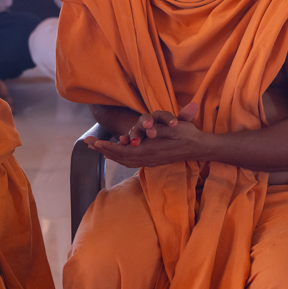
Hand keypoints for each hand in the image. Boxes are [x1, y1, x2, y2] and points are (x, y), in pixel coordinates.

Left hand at [84, 103, 205, 166]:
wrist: (200, 147)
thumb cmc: (189, 134)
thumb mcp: (177, 127)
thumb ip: (162, 128)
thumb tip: (150, 128)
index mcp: (151, 150)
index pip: (124, 151)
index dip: (108, 148)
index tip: (95, 142)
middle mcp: (148, 158)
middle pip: (119, 157)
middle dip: (103, 149)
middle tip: (88, 142)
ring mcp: (149, 161)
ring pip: (123, 160)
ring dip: (108, 153)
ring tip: (95, 146)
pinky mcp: (151, 161)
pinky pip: (129, 161)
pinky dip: (117, 156)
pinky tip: (111, 153)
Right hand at [119, 102, 198, 144]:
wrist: (154, 130)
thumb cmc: (169, 126)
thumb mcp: (179, 122)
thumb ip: (185, 115)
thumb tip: (195, 105)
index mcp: (159, 116)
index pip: (163, 115)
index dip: (168, 119)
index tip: (174, 124)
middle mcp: (147, 120)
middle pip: (145, 119)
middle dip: (146, 123)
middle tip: (150, 128)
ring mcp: (138, 129)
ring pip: (135, 129)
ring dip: (134, 135)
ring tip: (134, 142)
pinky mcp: (132, 137)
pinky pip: (127, 138)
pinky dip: (124, 140)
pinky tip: (123, 143)